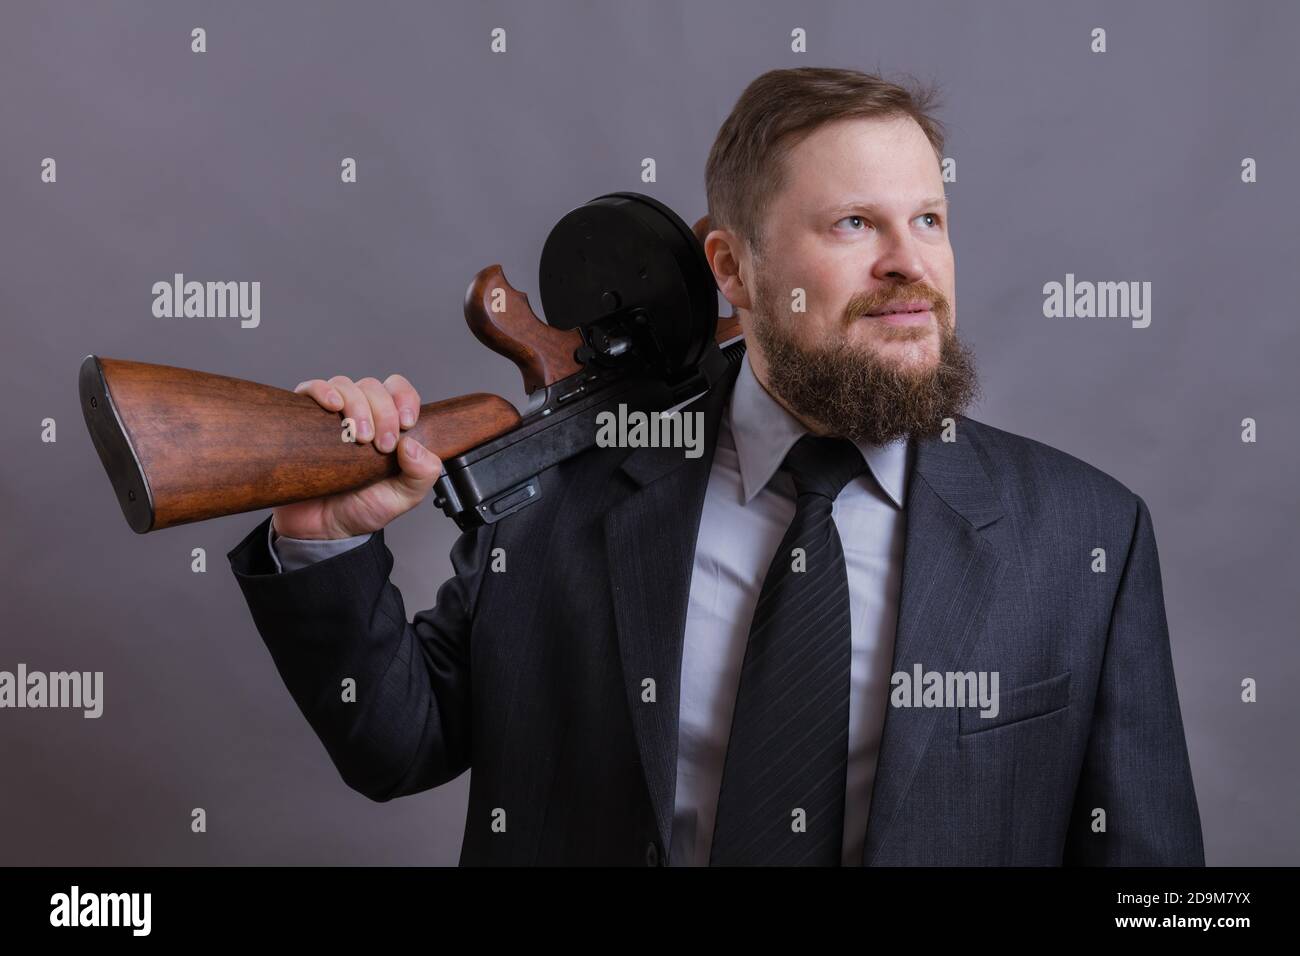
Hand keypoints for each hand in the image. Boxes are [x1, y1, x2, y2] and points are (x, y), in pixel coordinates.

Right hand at [271, 374, 441, 538]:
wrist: (322, 529)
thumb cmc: (362, 508)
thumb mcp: (403, 497)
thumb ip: (421, 475)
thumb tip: (413, 445)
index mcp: (388, 425)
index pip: (399, 391)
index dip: (405, 399)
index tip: (406, 424)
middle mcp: (361, 414)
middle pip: (373, 387)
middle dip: (382, 412)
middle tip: (380, 445)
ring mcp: (331, 415)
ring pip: (345, 385)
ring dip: (357, 406)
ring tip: (357, 438)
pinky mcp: (303, 417)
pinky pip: (310, 389)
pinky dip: (323, 391)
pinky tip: (333, 407)